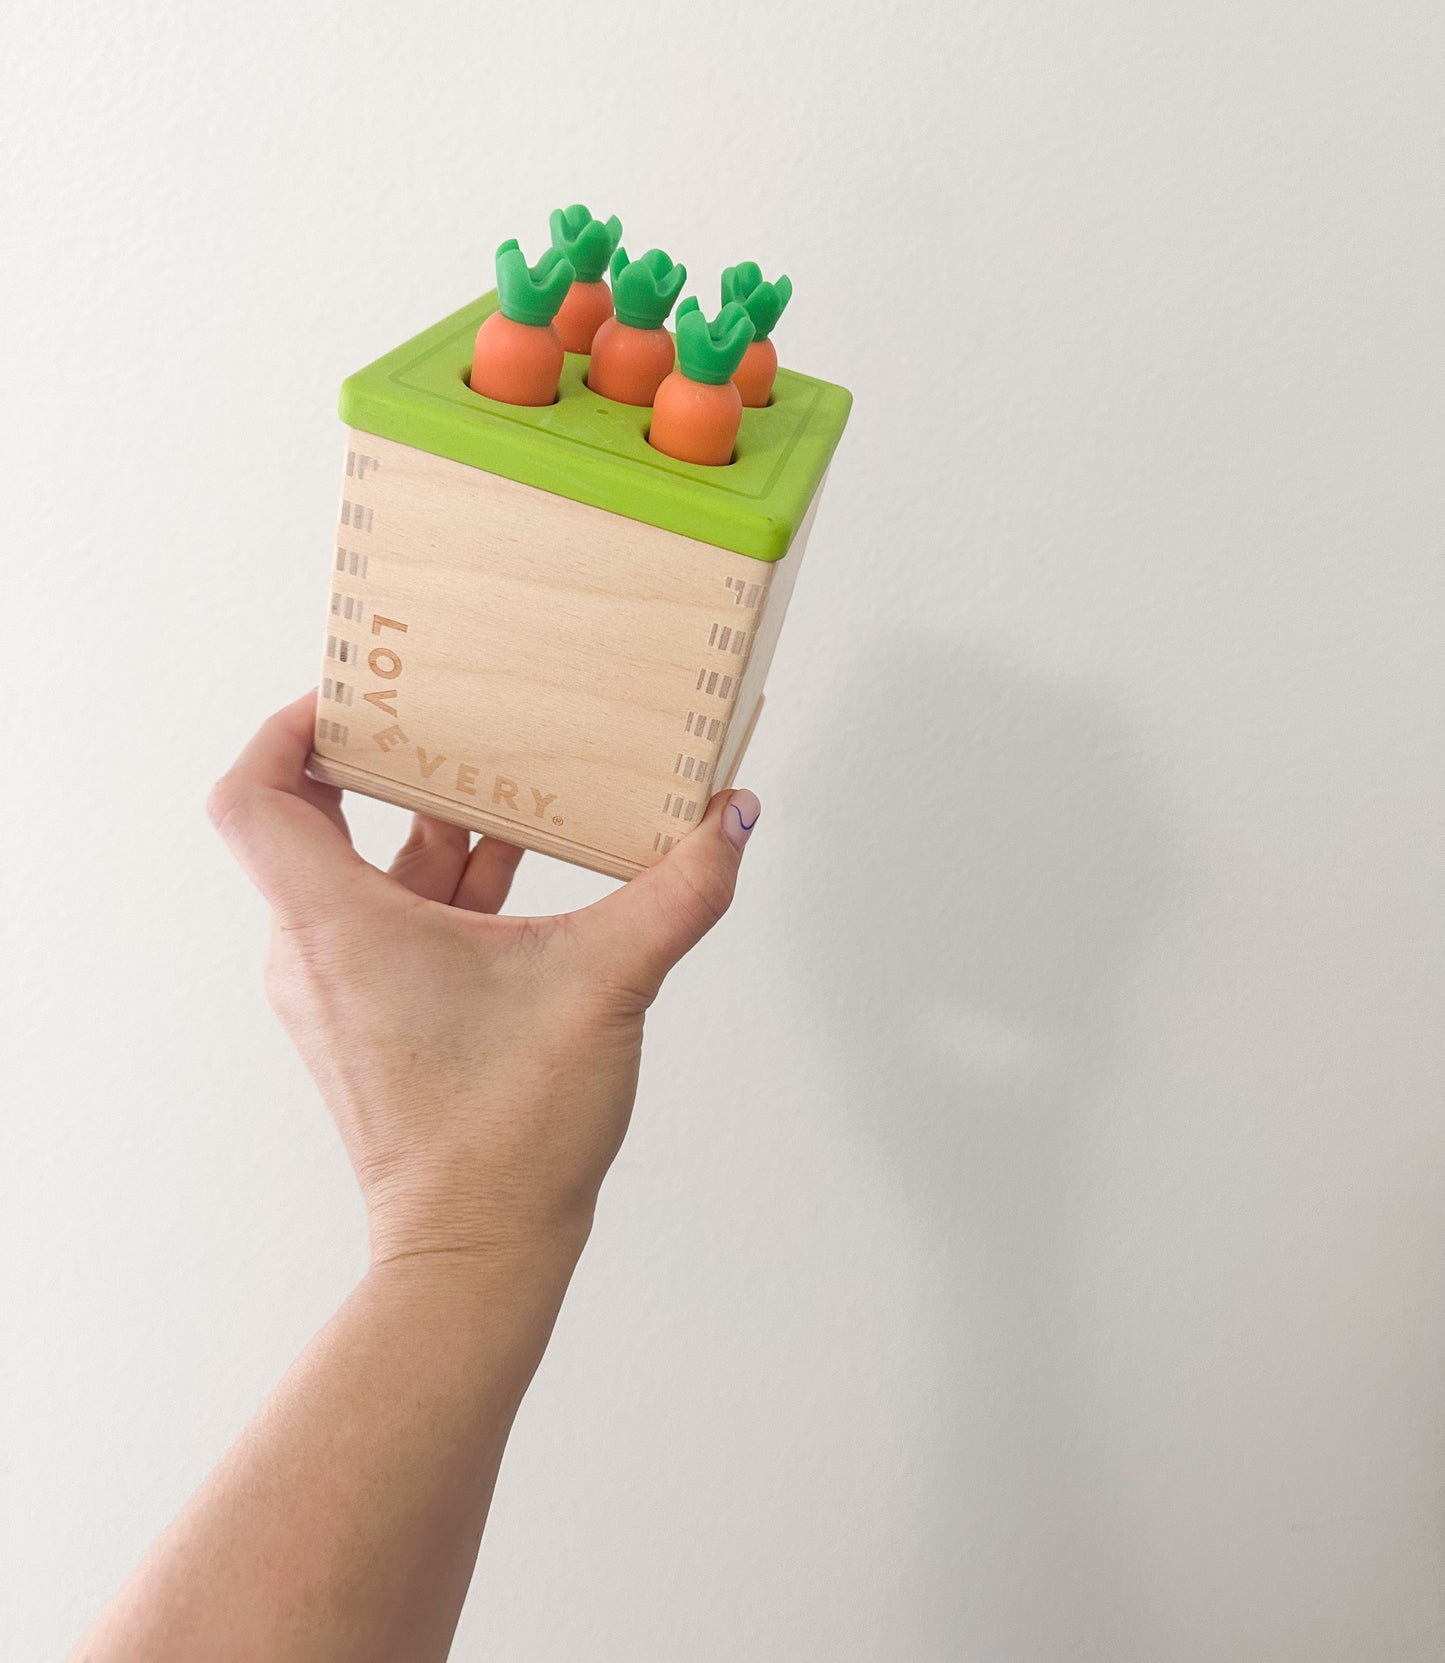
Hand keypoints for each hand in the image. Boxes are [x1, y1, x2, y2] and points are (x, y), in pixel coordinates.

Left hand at [207, 695, 758, 1268]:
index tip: (353, 692)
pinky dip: (449, 885)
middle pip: (312, 822)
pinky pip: (395, 922)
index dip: (285, 728)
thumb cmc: (508, 1134)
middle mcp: (317, 953)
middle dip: (386, 761)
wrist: (478, 1255)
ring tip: (508, 776)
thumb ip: (680, 892)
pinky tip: (527, 868)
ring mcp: (342, 992)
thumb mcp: (607, 984)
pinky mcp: (375, 1022)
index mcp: (335, 925)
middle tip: (444, 708)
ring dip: (434, 825)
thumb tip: (736, 818)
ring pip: (368, 874)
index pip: (252, 796)